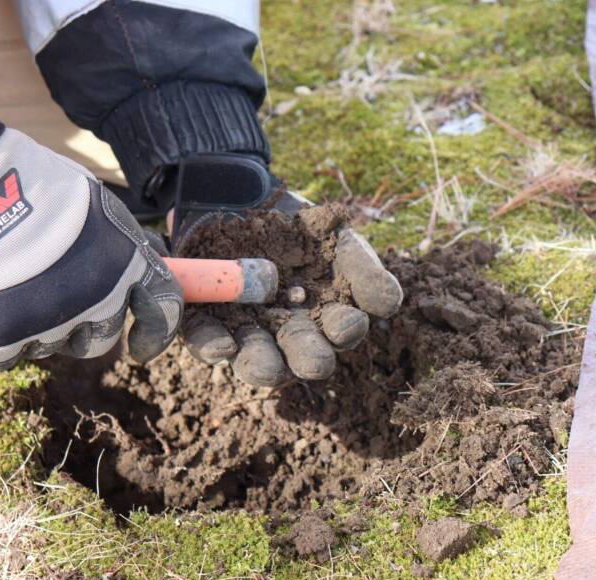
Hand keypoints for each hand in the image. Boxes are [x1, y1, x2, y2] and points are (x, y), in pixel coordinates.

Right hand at [0, 87, 181, 369]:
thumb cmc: (34, 185)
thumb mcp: (98, 205)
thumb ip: (122, 244)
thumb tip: (146, 262)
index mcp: (128, 266)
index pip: (162, 312)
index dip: (155, 335)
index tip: (142, 347)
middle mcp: (98, 300)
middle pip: (101, 340)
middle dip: (84, 328)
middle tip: (55, 301)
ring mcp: (50, 324)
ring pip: (51, 346)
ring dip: (38, 327)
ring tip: (12, 285)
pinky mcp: (2, 340)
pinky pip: (5, 357)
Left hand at [163, 154, 401, 386]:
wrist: (243, 198)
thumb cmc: (301, 228)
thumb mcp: (339, 241)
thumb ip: (365, 272)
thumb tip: (390, 304)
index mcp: (326, 318)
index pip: (340, 331)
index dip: (344, 331)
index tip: (346, 324)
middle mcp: (289, 334)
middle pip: (300, 356)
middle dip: (307, 359)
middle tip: (314, 363)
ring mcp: (247, 331)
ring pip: (255, 358)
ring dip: (261, 365)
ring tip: (265, 366)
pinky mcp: (205, 321)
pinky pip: (207, 340)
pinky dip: (212, 346)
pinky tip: (221, 348)